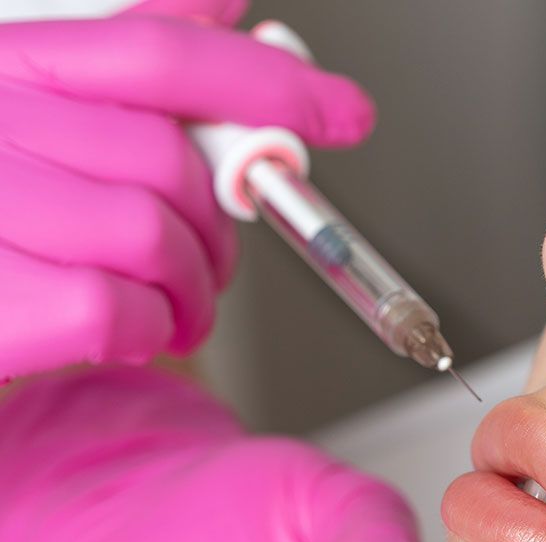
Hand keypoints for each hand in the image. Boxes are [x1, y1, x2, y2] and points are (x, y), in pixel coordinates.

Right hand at [0, 0, 373, 378]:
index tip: (344, 112)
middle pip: (172, 162)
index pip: (156, 50)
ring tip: (171, 313)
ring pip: (155, 237)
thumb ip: (121, 70)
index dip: (266, 80)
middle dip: (220, 230)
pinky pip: (121, 308)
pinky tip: (123, 336)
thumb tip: (223, 5)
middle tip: (210, 268)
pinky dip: (147, 333)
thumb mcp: (34, 127)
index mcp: (5, 66)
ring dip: (189, 291)